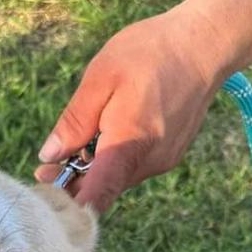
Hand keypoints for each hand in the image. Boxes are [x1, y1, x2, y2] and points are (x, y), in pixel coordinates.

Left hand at [35, 5, 226, 212]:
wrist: (204, 46)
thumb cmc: (151, 53)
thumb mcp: (101, 77)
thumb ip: (74, 122)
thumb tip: (49, 156)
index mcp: (129, 144)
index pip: (97, 195)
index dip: (69, 206)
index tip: (46, 201)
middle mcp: (148, 163)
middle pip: (103, 188)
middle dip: (73, 182)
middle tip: (46, 168)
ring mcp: (161, 163)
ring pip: (116, 178)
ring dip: (94, 169)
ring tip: (79, 142)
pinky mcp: (168, 157)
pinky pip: (132, 167)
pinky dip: (115, 159)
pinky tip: (110, 133)